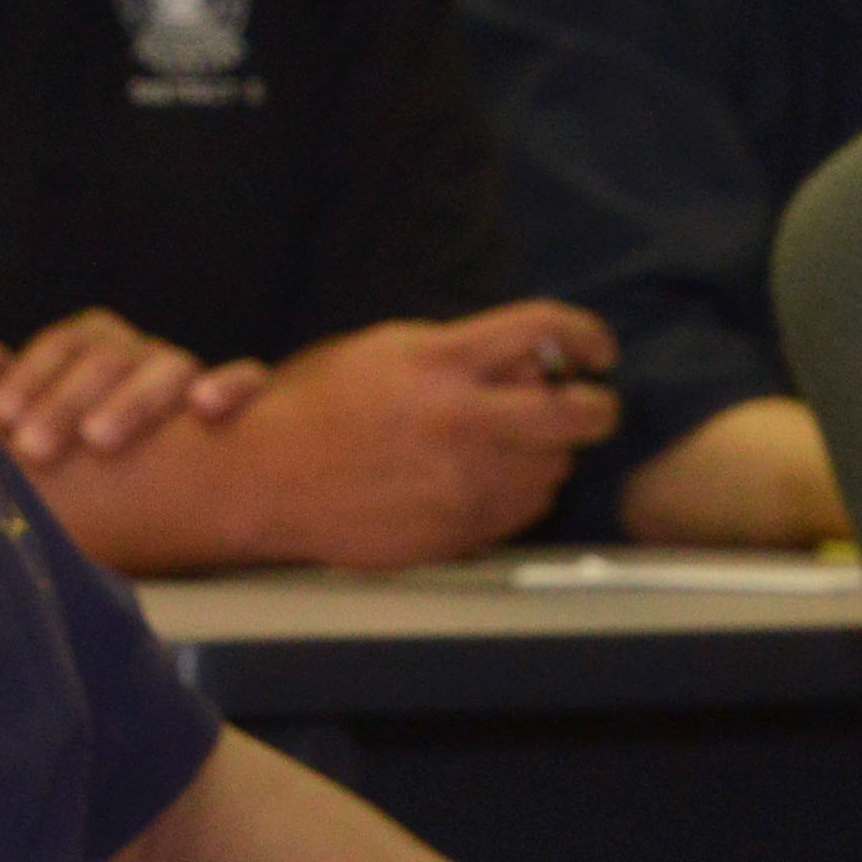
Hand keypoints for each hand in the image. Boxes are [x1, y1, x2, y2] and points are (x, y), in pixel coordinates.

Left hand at [0, 311, 263, 470]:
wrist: (201, 483)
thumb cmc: (99, 454)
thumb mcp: (42, 423)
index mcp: (100, 354)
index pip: (68, 344)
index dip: (32, 374)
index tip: (2, 416)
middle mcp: (146, 359)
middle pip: (110, 355)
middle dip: (67, 398)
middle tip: (35, 447)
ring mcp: (192, 380)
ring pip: (169, 364)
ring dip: (133, 398)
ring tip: (100, 440)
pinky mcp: (243, 406)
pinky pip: (247, 379)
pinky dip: (231, 384)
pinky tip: (206, 407)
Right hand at [224, 306, 620, 566]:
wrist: (262, 480)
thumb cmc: (313, 406)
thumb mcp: (381, 349)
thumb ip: (456, 352)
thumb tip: (524, 365)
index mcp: (440, 361)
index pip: (544, 331)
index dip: (587, 334)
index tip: (598, 349)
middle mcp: (462, 421)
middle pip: (575, 413)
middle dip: (598, 407)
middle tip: (594, 405)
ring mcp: (464, 482)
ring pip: (555, 467)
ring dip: (551, 452)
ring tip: (518, 446)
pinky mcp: (458, 531)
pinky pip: (524, 510)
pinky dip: (524, 492)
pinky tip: (492, 481)